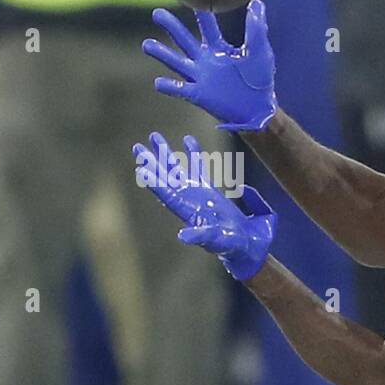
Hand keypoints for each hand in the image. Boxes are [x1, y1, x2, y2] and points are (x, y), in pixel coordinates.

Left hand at [134, 131, 276, 280]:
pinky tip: (188, 139)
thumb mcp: (219, 242)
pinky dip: (194, 154)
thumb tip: (182, 235)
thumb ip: (202, 236)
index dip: (156, 183)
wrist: (246, 246)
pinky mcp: (209, 192)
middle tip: (137, 147)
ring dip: (166, 155)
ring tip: (154, 137)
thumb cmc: (233, 247)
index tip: (141, 168)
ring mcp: (197, 195)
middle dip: (153, 163)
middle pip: (167, 179)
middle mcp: (189, 202)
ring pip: (178, 171)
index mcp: (190, 214)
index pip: (169, 195)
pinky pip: (199, 169)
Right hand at [143, 0, 277, 131]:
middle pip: (183, 40)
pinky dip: (169, 86)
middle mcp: (204, 60)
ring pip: (176, 62)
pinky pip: (180, 89)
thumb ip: (257, 30)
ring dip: (161, 54)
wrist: (260, 109)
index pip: (207, 26)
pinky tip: (159, 82)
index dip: (201, 12)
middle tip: (157, 13)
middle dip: (171, 27)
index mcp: (218, 48)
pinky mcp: (198, 95)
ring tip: (147, 45)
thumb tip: (256, 3)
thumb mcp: (260, 52)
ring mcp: (199, 77)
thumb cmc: (260, 80)